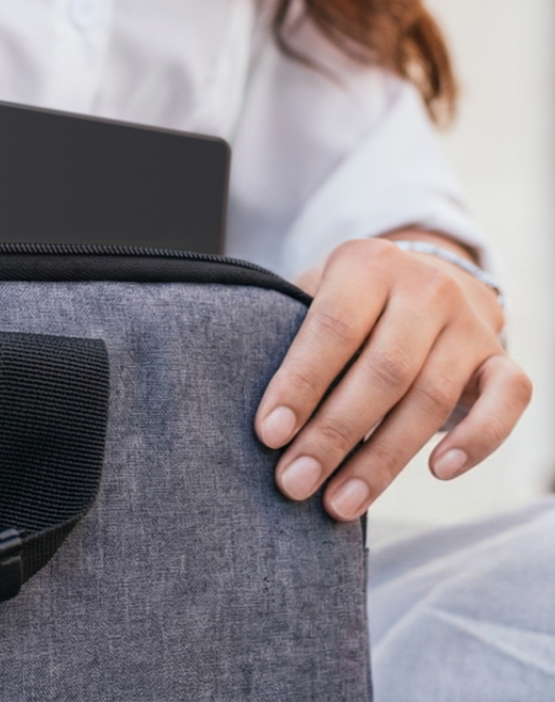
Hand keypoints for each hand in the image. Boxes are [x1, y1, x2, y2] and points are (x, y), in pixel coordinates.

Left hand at [253, 234, 531, 520]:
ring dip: (383, 460)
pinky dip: (478, 439)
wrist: (425, 278)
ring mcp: (469, 325)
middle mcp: (424, 288)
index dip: (299, 384)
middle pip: (381, 372)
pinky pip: (508, 400)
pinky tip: (438, 472)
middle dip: (333, 435)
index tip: (268, 435)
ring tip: (338, 502)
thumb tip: (258, 417)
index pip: (332, 328)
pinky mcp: (501, 359)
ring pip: (431, 398)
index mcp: (366, 264)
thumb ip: (289, 335)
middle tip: (294, 482)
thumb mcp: (315, 297)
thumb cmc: (348, 305)